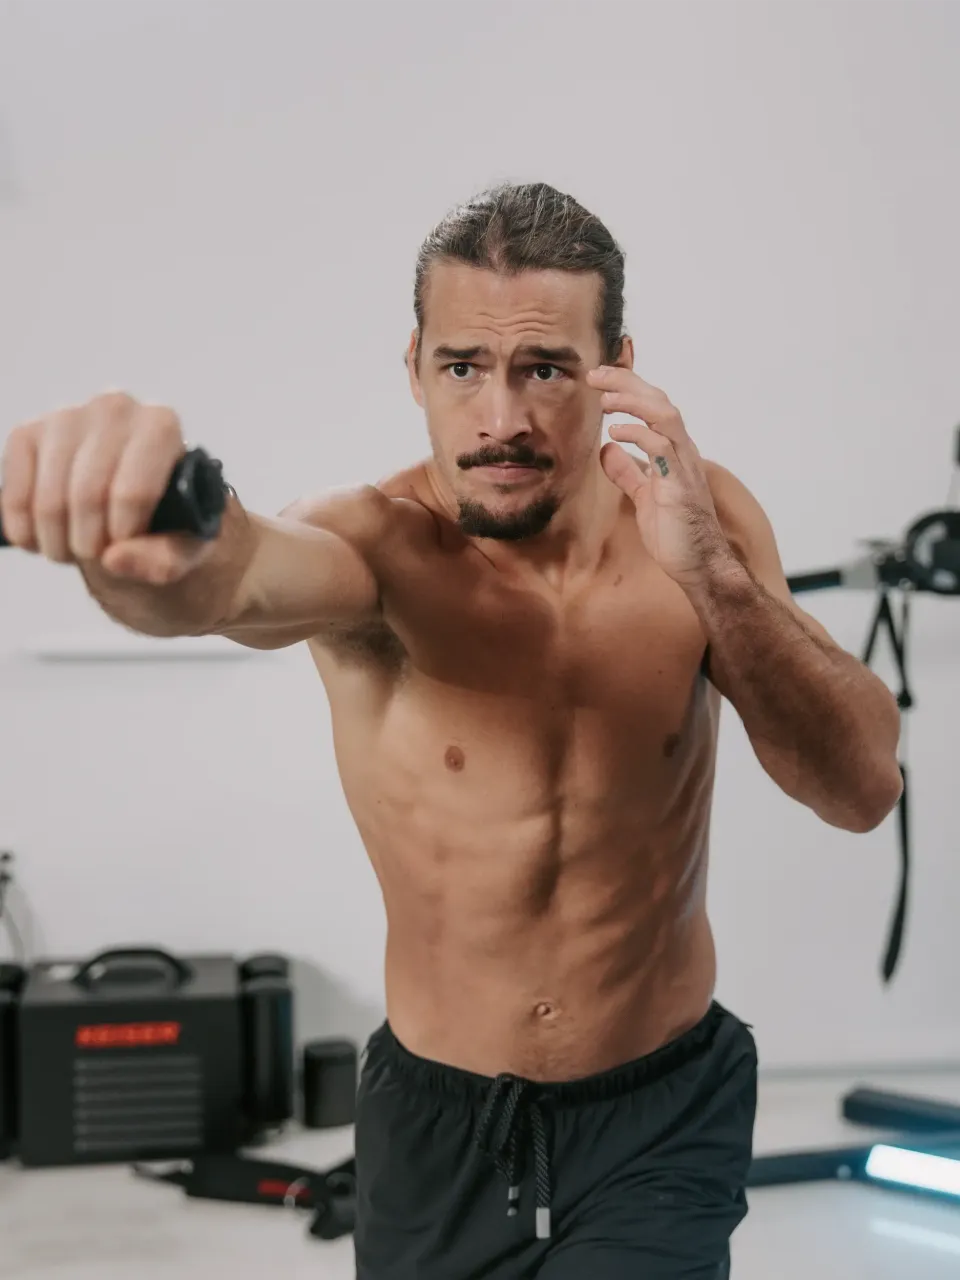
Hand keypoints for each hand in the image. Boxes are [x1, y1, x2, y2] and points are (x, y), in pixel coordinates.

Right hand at [0, 392, 217, 583]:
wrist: (135, 503)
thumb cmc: (169, 521)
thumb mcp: (186, 547)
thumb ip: (165, 559)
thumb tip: (113, 559)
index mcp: (160, 426)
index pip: (133, 491)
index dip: (124, 535)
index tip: (126, 549)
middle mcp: (113, 409)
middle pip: (88, 496)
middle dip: (90, 544)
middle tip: (98, 557)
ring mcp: (65, 418)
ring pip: (50, 500)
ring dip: (59, 543)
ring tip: (76, 550)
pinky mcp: (28, 435)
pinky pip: (15, 495)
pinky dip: (27, 531)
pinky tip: (45, 539)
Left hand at [588, 366, 729, 586]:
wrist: (699, 565)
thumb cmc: (676, 532)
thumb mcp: (643, 496)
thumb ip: (627, 472)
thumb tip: (606, 450)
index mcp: (673, 452)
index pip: (653, 407)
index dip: (628, 388)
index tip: (599, 379)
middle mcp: (682, 452)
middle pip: (659, 401)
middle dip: (627, 382)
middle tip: (596, 374)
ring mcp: (684, 467)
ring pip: (665, 416)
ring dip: (633, 401)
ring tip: (605, 399)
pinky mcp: (680, 486)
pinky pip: (663, 449)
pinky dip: (640, 434)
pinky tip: (616, 433)